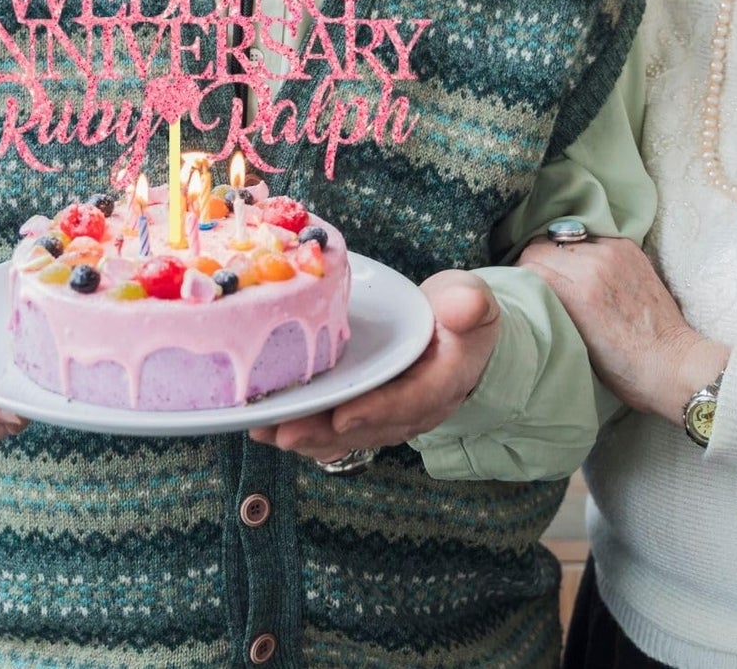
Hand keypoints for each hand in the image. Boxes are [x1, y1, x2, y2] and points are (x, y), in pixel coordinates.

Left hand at [249, 269, 500, 461]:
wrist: (457, 330)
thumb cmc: (460, 311)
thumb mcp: (472, 299)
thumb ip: (469, 304)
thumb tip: (466, 306)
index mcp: (444, 381)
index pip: (412, 401)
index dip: (378, 410)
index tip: (344, 414)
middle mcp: (414, 408)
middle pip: (369, 427)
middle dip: (324, 432)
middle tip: (284, 432)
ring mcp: (388, 413)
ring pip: (346, 434)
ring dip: (305, 436)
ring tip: (263, 431)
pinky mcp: (367, 410)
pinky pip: (335, 427)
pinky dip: (303, 427)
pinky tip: (266, 427)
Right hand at [519, 236, 727, 422]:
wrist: (674, 364)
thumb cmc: (624, 369)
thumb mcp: (574, 345)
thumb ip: (551, 308)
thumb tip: (529, 289)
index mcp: (580, 292)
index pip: (529, 263)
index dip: (521, 278)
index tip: (523, 293)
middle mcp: (596, 263)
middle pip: (542, 245)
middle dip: (536, 264)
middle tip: (541, 286)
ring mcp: (615, 252)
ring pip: (565, 238)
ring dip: (560, 255)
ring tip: (567, 279)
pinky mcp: (630, 248)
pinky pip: (591, 238)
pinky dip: (583, 251)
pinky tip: (588, 271)